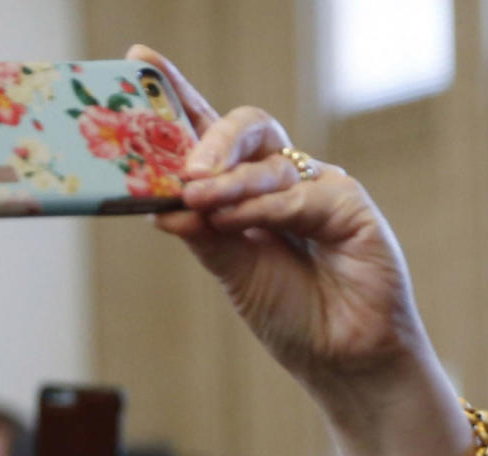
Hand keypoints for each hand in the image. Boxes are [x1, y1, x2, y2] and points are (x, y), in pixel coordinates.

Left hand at [128, 46, 434, 407]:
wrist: (343, 359)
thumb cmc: (293, 316)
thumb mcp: (233, 274)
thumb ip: (203, 236)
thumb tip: (162, 207)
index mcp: (247, 195)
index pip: (209, 138)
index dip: (178, 99)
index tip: (139, 65)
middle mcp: (282, 182)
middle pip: (245, 129)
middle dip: (208, 138)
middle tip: (183, 168)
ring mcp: (317, 188)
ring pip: (266, 162)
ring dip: (227, 181)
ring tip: (196, 196)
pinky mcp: (348, 204)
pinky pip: (297, 194)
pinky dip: (262, 207)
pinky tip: (235, 219)